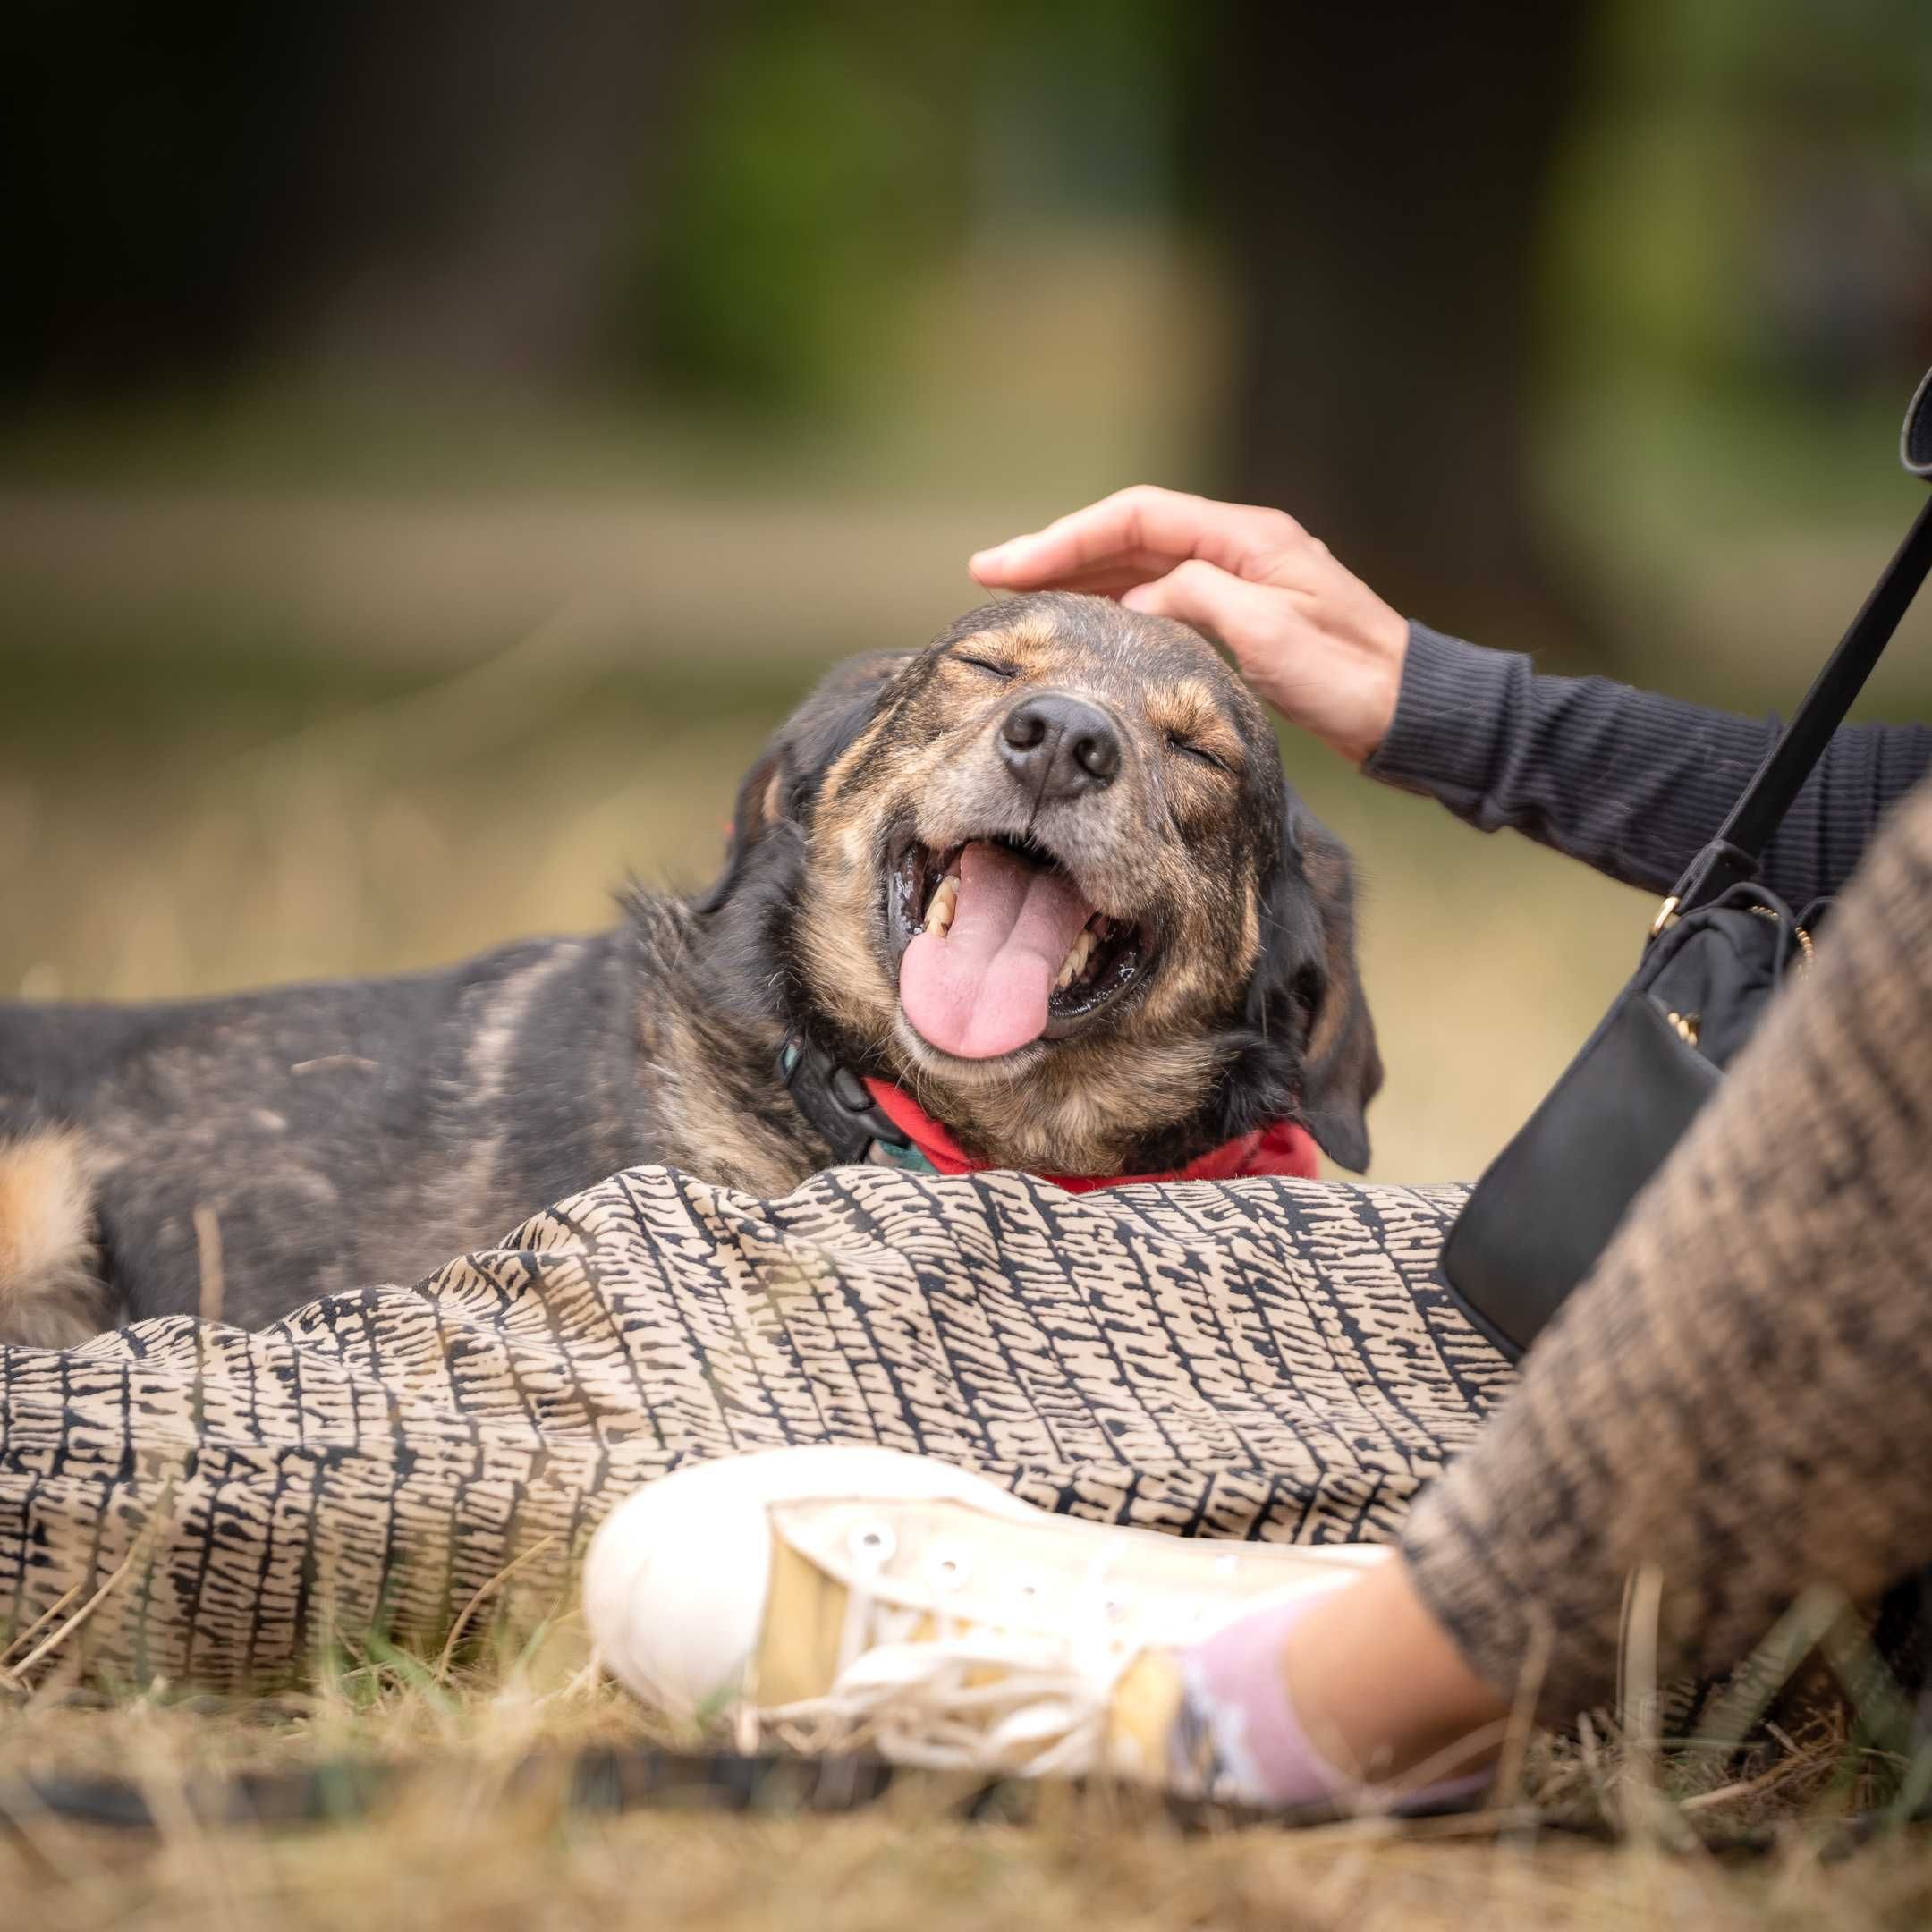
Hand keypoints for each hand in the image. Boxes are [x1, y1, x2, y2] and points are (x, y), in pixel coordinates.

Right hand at [970, 485, 1408, 764]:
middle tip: (991, 577)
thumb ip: (1199, 599)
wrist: (1413, 715)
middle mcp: (1241, 548)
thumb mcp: (1271, 637)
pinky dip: (1115, 605)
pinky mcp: (1244, 619)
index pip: (1136, 517)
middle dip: (1059, 552)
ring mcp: (1242, 583)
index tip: (1007, 564)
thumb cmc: (1353, 679)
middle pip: (1130, 535)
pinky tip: (1086, 626)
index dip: (1065, 536)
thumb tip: (1139, 597)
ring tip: (1021, 598)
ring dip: (1080, 578)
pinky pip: (1162, 599)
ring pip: (1141, 566)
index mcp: (1248, 538)